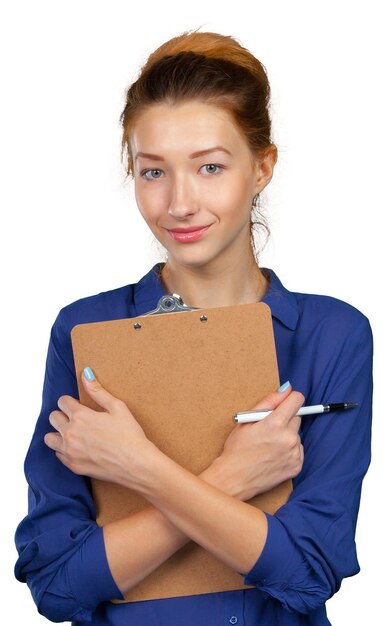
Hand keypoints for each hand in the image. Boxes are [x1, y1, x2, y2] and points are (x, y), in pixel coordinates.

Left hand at [44, 368, 157, 487]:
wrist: (136, 464)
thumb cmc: (130, 434)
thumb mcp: (117, 407)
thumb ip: (98, 391)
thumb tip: (85, 374)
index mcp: (80, 416)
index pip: (62, 402)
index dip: (71, 401)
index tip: (78, 406)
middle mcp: (70, 433)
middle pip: (53, 418)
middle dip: (63, 415)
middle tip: (77, 419)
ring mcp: (70, 451)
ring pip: (49, 438)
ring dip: (58, 433)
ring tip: (73, 434)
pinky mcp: (73, 466)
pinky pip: (58, 454)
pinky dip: (64, 449)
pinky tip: (78, 447)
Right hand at [203, 384, 303, 500]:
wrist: (235, 478)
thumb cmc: (237, 448)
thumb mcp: (246, 420)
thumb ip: (268, 402)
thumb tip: (286, 389)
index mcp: (275, 423)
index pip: (297, 400)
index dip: (290, 399)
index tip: (284, 404)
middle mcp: (289, 438)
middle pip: (297, 417)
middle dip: (285, 419)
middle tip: (268, 429)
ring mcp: (294, 453)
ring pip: (297, 434)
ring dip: (287, 436)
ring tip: (269, 445)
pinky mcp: (297, 466)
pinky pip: (298, 450)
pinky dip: (289, 450)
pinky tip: (274, 455)